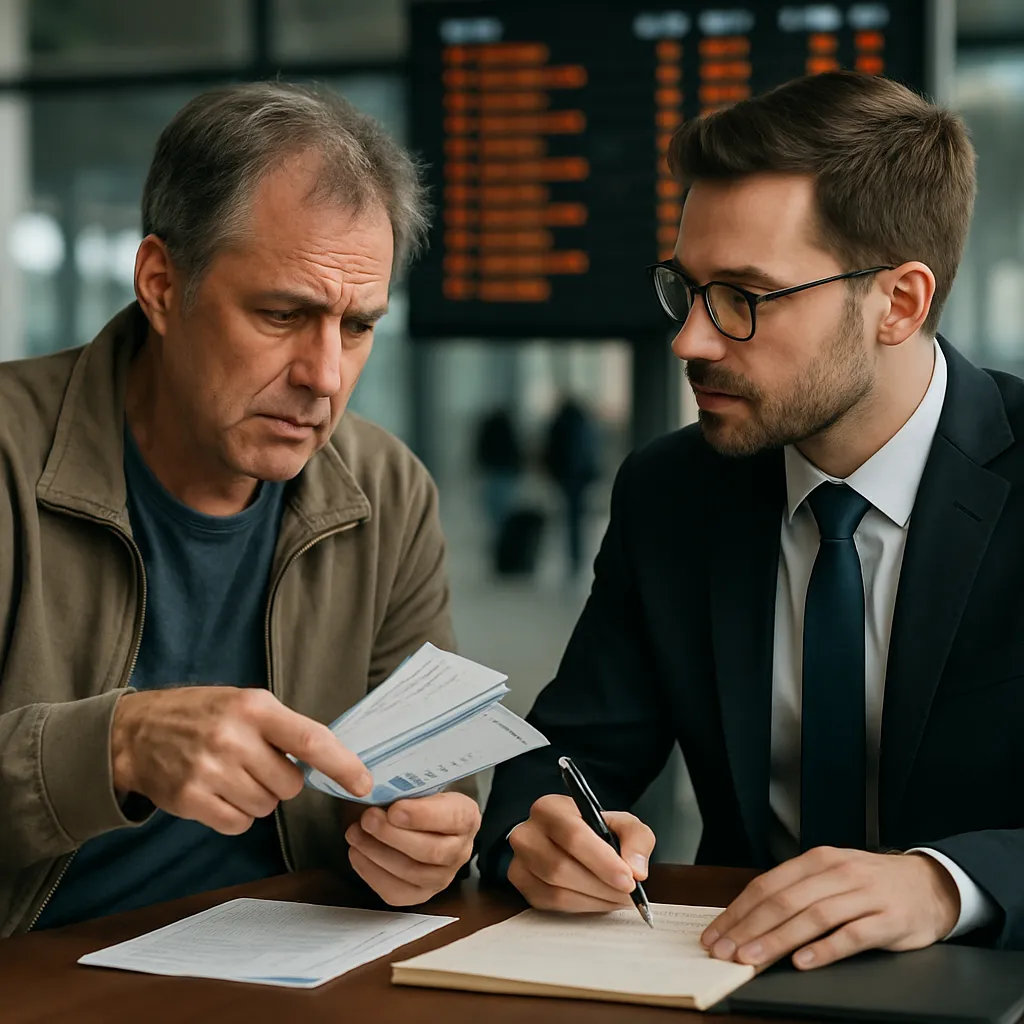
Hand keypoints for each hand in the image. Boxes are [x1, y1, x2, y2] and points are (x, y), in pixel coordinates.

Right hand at [111, 687, 371, 834]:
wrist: (135, 731)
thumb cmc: (202, 715)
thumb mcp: (245, 704)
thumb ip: (283, 729)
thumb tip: (330, 760)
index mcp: (255, 707)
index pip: (311, 739)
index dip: (343, 764)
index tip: (364, 783)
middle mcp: (234, 738)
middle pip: (290, 785)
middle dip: (282, 782)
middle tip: (257, 765)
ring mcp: (210, 770)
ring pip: (266, 807)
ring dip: (257, 798)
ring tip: (231, 775)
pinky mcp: (190, 799)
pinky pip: (239, 824)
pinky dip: (236, 815)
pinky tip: (218, 794)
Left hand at [344, 792, 479, 905]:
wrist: (421, 820)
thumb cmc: (419, 799)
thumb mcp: (421, 785)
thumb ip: (406, 787)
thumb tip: (374, 784)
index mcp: (466, 817)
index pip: (452, 818)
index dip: (422, 816)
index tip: (394, 809)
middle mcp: (460, 851)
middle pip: (431, 851)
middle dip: (393, 835)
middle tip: (367, 818)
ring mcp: (442, 877)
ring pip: (412, 873)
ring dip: (377, 853)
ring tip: (355, 833)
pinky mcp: (420, 894)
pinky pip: (396, 892)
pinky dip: (372, 873)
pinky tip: (357, 853)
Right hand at [507, 793, 655, 911]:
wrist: (565, 840)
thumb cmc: (593, 830)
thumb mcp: (620, 823)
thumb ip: (636, 838)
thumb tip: (637, 870)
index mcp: (549, 808)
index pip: (573, 836)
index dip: (602, 861)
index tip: (629, 880)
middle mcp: (527, 833)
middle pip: (561, 867)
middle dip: (602, 886)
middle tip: (628, 894)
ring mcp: (519, 861)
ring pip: (557, 890)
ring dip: (595, 899)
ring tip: (618, 898)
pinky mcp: (521, 885)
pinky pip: (552, 904)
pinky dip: (582, 907)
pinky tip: (599, 900)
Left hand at [701, 847, 960, 969]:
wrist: (931, 883)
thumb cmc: (870, 884)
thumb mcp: (831, 876)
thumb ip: (796, 891)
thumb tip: (748, 918)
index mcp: (816, 860)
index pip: (767, 885)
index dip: (737, 911)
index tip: (715, 935)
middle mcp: (836, 873)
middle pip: (784, 901)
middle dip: (748, 928)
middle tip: (724, 951)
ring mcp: (863, 895)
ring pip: (812, 917)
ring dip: (777, 940)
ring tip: (752, 958)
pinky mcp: (888, 920)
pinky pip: (851, 935)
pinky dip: (824, 949)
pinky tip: (802, 963)